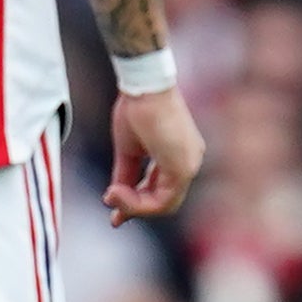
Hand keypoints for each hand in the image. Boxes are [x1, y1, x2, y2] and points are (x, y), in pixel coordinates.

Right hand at [107, 86, 206, 221]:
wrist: (144, 87)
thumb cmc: (136, 109)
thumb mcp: (129, 150)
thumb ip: (126, 175)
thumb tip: (114, 195)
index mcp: (179, 156)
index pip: (161, 189)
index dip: (137, 202)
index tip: (112, 204)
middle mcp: (189, 162)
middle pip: (164, 201)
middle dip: (135, 209)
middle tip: (113, 214)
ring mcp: (189, 166)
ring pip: (164, 205)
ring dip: (134, 207)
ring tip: (111, 196)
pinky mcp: (183, 168)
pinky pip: (163, 200)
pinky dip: (139, 203)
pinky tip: (117, 194)